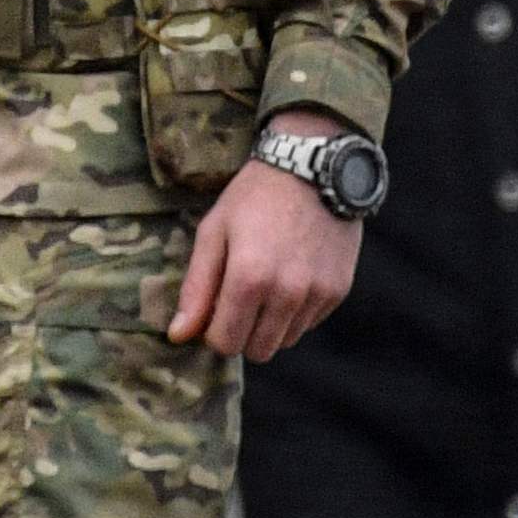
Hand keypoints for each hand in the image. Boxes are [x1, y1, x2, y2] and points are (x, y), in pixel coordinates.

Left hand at [169, 112, 362, 360]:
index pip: (225, 343)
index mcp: (249, 279)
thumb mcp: (214, 231)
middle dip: (243, 332)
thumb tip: (179, 336)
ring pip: (285, 341)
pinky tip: (293, 276)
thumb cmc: (255, 196)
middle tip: (241, 297)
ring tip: (268, 283)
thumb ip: (196, 288)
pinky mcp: (338, 290)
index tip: (216, 306)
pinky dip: (296, 312)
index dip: (214, 330)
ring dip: (271, 324)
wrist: (313, 167)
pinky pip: (309, 323)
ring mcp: (316, 293)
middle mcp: (287, 293)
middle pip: (257, 350)